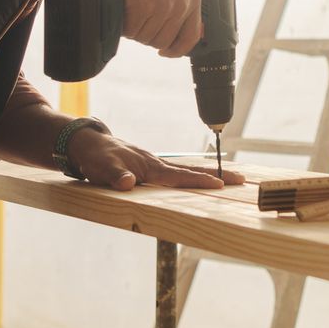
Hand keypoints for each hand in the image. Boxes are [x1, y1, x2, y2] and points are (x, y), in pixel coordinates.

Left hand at [68, 128, 245, 191]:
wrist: (87, 144)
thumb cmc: (95, 158)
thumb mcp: (102, 169)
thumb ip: (116, 177)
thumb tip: (130, 183)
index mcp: (150, 167)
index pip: (180, 176)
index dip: (200, 181)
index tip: (221, 184)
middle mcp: (157, 165)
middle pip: (191, 171)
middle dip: (216, 175)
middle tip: (240, 179)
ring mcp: (154, 165)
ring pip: (185, 171)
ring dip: (207, 175)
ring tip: (227, 179)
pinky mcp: (149, 167)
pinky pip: (176, 172)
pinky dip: (192, 175)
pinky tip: (198, 179)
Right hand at [104, 0, 202, 57]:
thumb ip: (184, 2)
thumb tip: (191, 32)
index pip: (191, 37)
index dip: (176, 49)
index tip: (165, 51)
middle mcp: (181, 4)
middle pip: (162, 41)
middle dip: (147, 34)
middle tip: (136, 17)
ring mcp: (163, 6)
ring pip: (144, 37)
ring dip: (133, 28)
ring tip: (130, 7)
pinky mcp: (143, 6)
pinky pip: (130, 30)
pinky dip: (123, 24)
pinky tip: (123, 6)